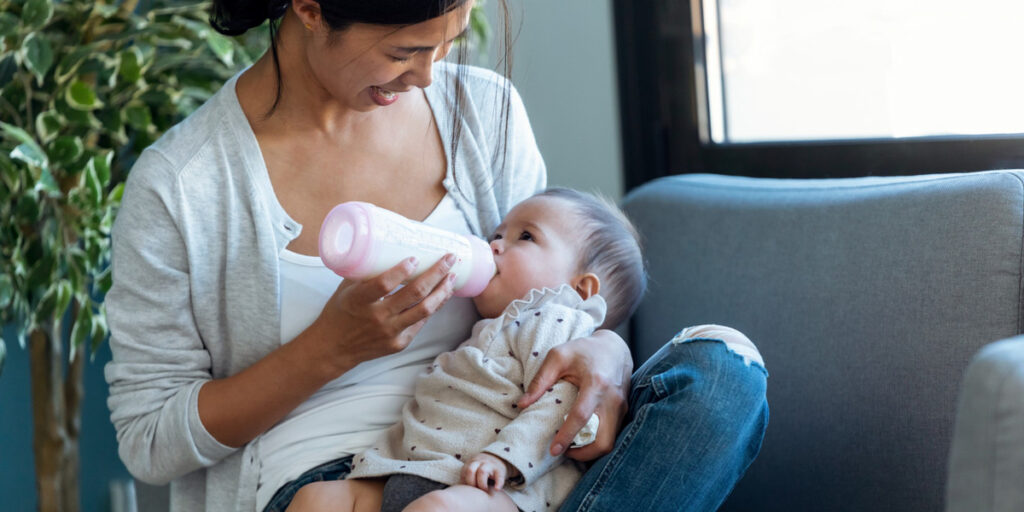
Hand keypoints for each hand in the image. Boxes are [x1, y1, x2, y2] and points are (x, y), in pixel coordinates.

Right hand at [312, 254, 456, 374]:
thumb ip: (366, 271)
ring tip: (452, 277)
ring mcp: (390, 332)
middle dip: (436, 273)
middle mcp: (377, 317)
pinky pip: (421, 322)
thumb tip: (389, 246)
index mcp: (359, 300)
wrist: (334, 348)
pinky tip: (441, 295)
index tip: (415, 257)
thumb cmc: (340, 311)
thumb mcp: (346, 288)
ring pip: (425, 310)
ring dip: (442, 291)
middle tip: (449, 259)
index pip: (383, 284)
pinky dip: (433, 307)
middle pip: (414, 294)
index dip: (401, 270)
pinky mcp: (399, 343)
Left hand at [461, 452, 513, 490]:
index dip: (465, 482)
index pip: (464, 472)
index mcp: (471, 463)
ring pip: (482, 471)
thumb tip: (457, 491)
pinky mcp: (499, 469)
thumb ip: (466, 478)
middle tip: (475, 490)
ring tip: (484, 490)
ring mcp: (489, 465)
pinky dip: (498, 483)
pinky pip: (499, 476)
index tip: (468, 489)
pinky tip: (496, 489)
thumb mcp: (472, 469)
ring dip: (482, 484)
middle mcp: (479, 462)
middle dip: (471, 483)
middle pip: (470, 470)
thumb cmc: (481, 469)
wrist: (497, 457)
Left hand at [518, 329, 631, 460]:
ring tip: (571, 448)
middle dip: (584, 454)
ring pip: (611, 442)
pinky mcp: (624, 411)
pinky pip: (612, 435)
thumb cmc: (583, 350)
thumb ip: (540, 380)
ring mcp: (621, 407)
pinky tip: (582, 438)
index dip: (567, 436)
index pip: (581, 416)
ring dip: (591, 451)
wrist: (615, 347)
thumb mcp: (558, 356)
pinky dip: (597, 442)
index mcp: (596, 383)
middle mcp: (613, 399)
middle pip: (604, 440)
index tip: (554, 450)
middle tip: (564, 452)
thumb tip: (522, 405)